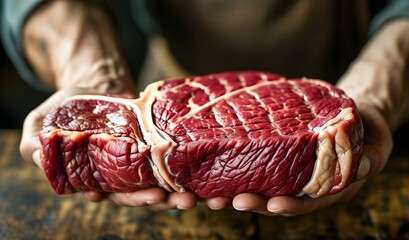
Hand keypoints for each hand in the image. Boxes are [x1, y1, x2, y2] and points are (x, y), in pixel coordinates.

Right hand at [20, 0, 200, 209]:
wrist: (92, 89)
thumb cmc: (64, 110)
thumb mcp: (41, 123)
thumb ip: (36, 142)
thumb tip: (35, 152)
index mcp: (96, 178)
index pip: (114, 195)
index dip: (131, 198)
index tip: (149, 197)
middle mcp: (121, 174)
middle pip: (144, 193)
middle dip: (162, 198)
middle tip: (181, 200)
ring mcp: (140, 159)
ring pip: (162, 180)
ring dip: (179, 188)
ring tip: (196, 194)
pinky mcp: (154, 143)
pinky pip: (172, 157)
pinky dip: (185, 164)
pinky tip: (200, 169)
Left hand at [201, 101, 391, 215]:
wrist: (354, 112)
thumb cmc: (365, 129)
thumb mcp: (375, 143)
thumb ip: (369, 157)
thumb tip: (361, 166)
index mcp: (328, 187)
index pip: (307, 202)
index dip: (291, 206)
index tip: (274, 206)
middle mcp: (303, 182)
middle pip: (276, 199)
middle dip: (253, 202)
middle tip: (231, 202)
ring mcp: (287, 167)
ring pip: (259, 184)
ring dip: (235, 191)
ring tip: (212, 196)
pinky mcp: (275, 151)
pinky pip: (255, 161)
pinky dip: (235, 166)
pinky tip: (215, 166)